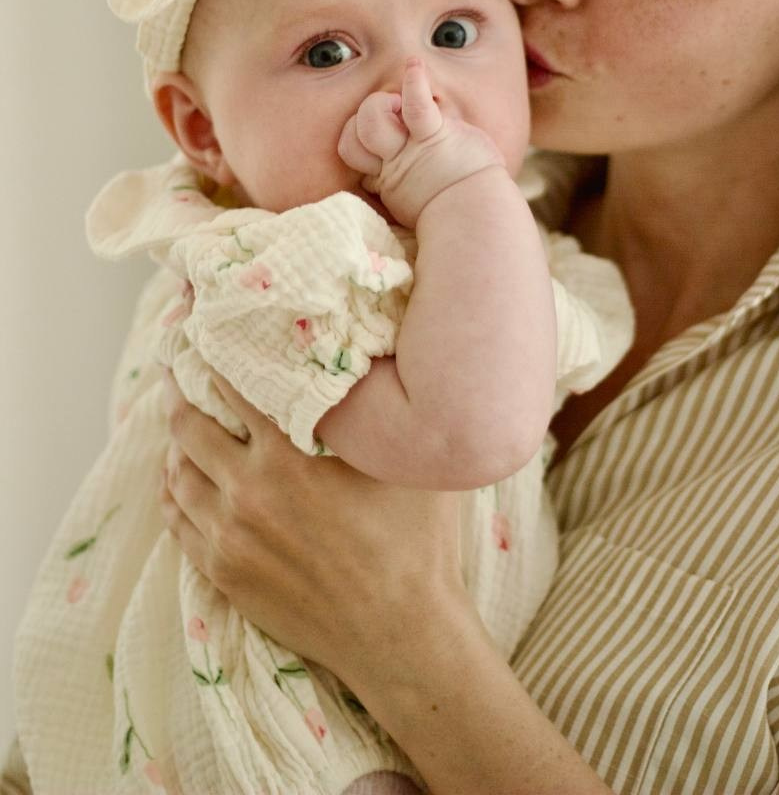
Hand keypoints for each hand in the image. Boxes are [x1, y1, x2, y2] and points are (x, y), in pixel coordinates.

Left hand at [160, 368, 464, 678]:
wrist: (402, 633)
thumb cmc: (417, 541)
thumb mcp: (404, 460)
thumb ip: (379, 408)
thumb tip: (376, 357)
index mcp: (290, 455)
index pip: (233, 387)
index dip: (217, 355)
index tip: (208, 334)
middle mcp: (249, 491)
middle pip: (189, 425)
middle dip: (180, 390)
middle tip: (177, 368)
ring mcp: (230, 536)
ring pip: (178, 473)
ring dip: (174, 442)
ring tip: (178, 420)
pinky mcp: (225, 574)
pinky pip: (179, 522)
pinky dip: (174, 491)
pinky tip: (178, 478)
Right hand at [337, 57, 503, 227]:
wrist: (479, 215)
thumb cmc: (452, 207)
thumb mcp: (410, 202)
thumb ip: (394, 182)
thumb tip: (379, 176)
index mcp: (386, 174)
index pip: (349, 148)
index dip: (357, 144)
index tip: (382, 154)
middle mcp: (393, 159)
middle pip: (351, 133)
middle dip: (362, 122)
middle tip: (393, 127)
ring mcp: (412, 144)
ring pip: (371, 117)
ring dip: (379, 106)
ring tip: (399, 106)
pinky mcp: (437, 133)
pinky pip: (417, 106)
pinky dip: (414, 83)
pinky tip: (413, 66)